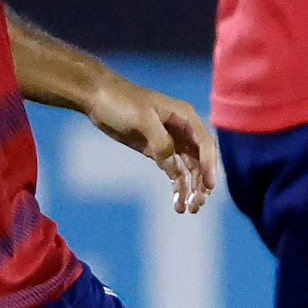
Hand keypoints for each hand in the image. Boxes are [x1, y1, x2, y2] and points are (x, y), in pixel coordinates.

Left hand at [87, 78, 218, 212]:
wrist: (97, 98)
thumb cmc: (121, 102)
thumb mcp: (142, 119)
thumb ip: (161, 143)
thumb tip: (174, 169)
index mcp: (185, 117)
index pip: (205, 144)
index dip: (210, 165)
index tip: (209, 186)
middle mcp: (183, 130)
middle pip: (200, 160)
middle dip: (201, 183)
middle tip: (198, 204)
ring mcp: (171, 141)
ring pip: (189, 169)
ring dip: (191, 188)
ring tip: (188, 209)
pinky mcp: (157, 150)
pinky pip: (173, 171)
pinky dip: (177, 186)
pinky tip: (177, 202)